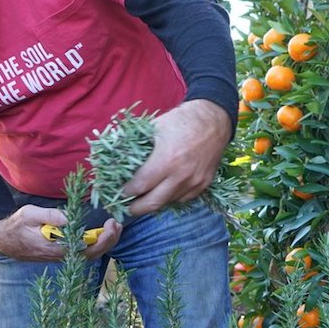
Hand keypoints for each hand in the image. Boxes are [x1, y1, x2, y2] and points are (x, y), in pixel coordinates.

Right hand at [0, 204, 121, 260]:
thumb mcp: (29, 214)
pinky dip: (97, 242)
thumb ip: (49, 216)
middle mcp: (62, 256)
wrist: (6, 240)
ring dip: (105, 241)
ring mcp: (64, 256)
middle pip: (93, 253)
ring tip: (115, 226)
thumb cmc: (17, 226)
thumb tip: (69, 218)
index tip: (110, 224)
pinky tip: (104, 231)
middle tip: (117, 224)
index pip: (85, 248)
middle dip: (109, 240)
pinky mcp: (64, 253)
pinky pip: (85, 251)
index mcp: (56, 248)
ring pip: (91, 253)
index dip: (102, 238)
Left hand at [122, 100, 230, 215]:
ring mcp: (194, 182)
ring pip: (167, 202)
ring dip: (153, 202)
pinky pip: (182, 198)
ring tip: (143, 198)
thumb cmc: (181, 120)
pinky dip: (170, 197)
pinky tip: (162, 190)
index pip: (140, 186)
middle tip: (125, 207)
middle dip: (135, 208)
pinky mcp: (204, 184)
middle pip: (152, 203)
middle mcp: (181, 175)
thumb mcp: (154, 127)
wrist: (214, 119)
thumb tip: (114, 157)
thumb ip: (135, 144)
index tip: (118, 192)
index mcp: (166, 160)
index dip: (125, 192)